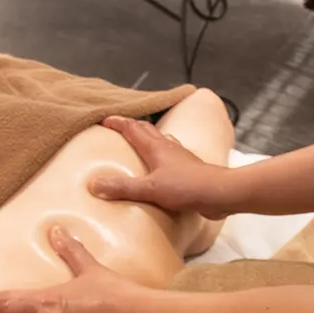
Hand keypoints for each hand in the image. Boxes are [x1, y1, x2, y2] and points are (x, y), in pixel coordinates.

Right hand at [89, 116, 233, 216]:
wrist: (220, 193)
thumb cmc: (187, 187)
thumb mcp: (150, 188)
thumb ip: (122, 187)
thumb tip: (93, 184)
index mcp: (156, 147)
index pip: (132, 128)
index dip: (118, 122)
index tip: (104, 120)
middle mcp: (168, 147)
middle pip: (147, 130)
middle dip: (131, 126)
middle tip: (118, 126)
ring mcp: (180, 157)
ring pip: (160, 140)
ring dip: (147, 137)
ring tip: (138, 141)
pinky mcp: (188, 169)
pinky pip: (170, 155)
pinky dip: (161, 154)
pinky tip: (161, 164)